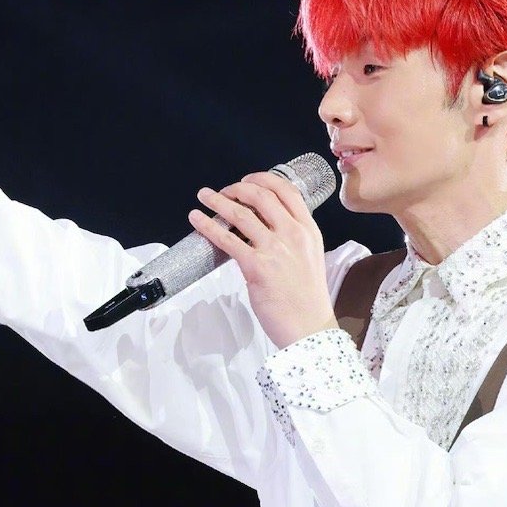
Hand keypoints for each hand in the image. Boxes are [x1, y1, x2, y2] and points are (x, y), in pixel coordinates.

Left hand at [187, 170, 339, 349]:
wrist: (309, 327)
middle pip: (261, 195)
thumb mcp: (309, 258)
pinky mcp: (257, 267)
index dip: (263, 179)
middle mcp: (293, 234)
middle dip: (237, 188)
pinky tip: (197, 219)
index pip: (287, 191)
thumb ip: (292, 240)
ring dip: (218, 201)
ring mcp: (275, 249)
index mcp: (308, 230)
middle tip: (223, 191)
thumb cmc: (308, 299)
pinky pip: (227, 239)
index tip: (248, 181)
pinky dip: (208, 226)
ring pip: (241, 214)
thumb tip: (264, 229)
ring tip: (204, 196)